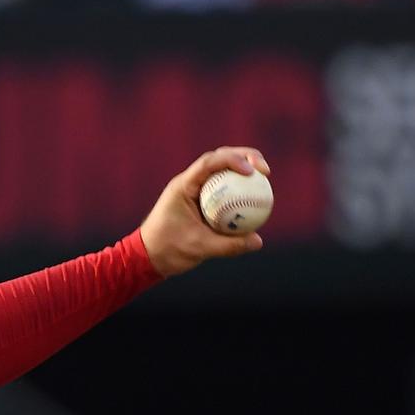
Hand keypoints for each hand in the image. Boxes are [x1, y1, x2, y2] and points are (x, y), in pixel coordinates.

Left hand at [140, 146, 270, 277]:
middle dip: (244, 157)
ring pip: (222, 171)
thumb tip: (258, 241)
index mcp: (183, 186)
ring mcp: (195, 190)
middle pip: (219, 158)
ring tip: (265, 176)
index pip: (208, 163)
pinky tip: (257, 197)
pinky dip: (239, 190)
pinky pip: (223, 190)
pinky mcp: (201, 200)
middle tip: (265, 170)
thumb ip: (229, 245)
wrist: (149, 257)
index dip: (232, 160)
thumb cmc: (168, 250)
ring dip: (243, 169)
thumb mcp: (199, 248)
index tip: (252, 171)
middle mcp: (189, 183)